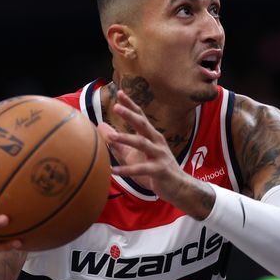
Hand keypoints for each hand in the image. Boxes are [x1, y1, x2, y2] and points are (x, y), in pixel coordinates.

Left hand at [97, 91, 202, 208]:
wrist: (178, 187)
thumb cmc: (155, 168)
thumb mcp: (134, 154)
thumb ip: (118, 142)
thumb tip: (100, 126)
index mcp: (151, 136)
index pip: (140, 116)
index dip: (131, 105)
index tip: (120, 92)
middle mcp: (156, 142)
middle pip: (143, 124)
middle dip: (130, 115)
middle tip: (117, 106)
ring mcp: (159, 155)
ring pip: (142, 144)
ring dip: (126, 139)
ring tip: (111, 137)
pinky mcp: (159, 170)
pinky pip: (141, 169)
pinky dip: (126, 170)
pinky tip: (113, 171)